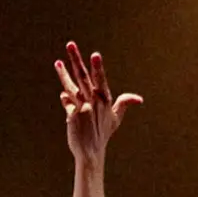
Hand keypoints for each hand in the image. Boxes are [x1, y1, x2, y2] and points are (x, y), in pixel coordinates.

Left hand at [56, 40, 140, 164]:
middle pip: (83, 76)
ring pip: (71, 86)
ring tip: (58, 62)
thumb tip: (139, 99)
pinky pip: (67, 102)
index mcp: (105, 99)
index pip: (100, 80)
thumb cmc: (103, 134)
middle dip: (76, 60)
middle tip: (70, 44)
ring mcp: (82, 108)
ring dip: (64, 74)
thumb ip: (124, 104)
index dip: (97, 67)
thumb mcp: (116, 118)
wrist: (91, 152)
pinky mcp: (73, 115)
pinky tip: (63, 94)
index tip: (95, 55)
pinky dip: (65, 98)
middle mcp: (94, 102)